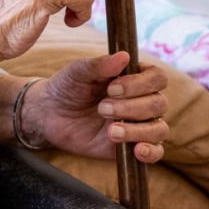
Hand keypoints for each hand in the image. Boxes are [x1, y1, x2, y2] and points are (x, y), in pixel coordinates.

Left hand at [20, 52, 168, 162]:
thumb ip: (99, 64)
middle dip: (131, 107)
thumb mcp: (77, 72)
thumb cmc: (66, 87)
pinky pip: (156, 152)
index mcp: (133, 77)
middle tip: (102, 108)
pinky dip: (151, 152)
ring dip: (137, 129)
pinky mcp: (132, 146)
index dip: (141, 84)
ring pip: (159, 128)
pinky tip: (136, 150)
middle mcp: (141, 100)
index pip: (157, 78)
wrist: (49, 115)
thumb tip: (124, 56)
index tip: (113, 87)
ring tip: (111, 131)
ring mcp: (139, 124)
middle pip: (159, 103)